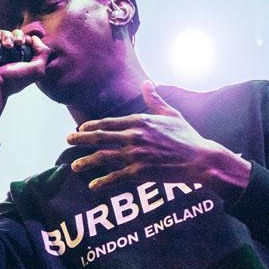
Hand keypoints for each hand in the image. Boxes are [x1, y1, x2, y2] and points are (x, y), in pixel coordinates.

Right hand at [0, 28, 50, 135]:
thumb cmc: (12, 82)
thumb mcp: (37, 70)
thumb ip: (43, 54)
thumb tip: (35, 38)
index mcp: (22, 59)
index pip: (27, 40)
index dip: (28, 38)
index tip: (27, 43)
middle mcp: (10, 54)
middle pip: (16, 34)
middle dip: (19, 35)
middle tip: (18, 43)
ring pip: (4, 33)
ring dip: (7, 36)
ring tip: (7, 46)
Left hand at [66, 81, 251, 200]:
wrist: (200, 158)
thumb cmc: (187, 136)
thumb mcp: (171, 114)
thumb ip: (155, 99)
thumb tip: (148, 83)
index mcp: (140, 121)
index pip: (108, 122)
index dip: (92, 126)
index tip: (80, 129)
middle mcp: (134, 136)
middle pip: (100, 137)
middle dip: (81, 139)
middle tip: (68, 141)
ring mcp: (135, 154)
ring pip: (103, 157)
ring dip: (86, 161)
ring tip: (75, 166)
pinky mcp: (140, 172)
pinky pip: (116, 177)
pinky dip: (103, 182)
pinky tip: (93, 186)